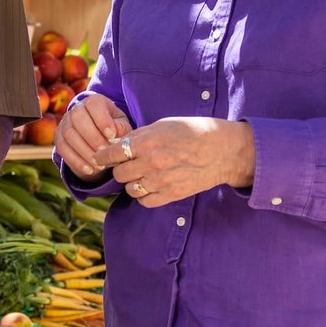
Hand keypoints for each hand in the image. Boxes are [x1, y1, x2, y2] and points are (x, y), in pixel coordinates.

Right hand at [55, 92, 132, 180]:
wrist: (100, 138)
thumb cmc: (114, 130)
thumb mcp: (122, 127)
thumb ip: (121, 128)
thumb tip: (115, 133)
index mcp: (94, 101)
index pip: (94, 104)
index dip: (102, 120)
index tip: (112, 135)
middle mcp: (76, 109)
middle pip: (78, 118)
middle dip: (92, 137)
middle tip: (105, 152)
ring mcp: (64, 123)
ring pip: (69, 135)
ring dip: (85, 152)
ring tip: (100, 164)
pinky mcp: (58, 138)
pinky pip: (63, 149)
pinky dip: (77, 161)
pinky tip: (90, 170)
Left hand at [98, 118, 255, 208]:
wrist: (224, 150)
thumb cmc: (194, 132)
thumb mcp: (164, 125)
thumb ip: (139, 136)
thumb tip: (117, 144)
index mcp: (147, 142)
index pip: (111, 154)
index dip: (103, 157)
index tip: (101, 158)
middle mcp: (151, 162)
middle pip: (119, 174)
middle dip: (121, 169)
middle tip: (129, 165)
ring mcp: (161, 181)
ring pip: (130, 189)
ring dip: (132, 183)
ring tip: (143, 175)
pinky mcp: (171, 195)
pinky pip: (145, 201)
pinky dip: (144, 195)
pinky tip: (152, 186)